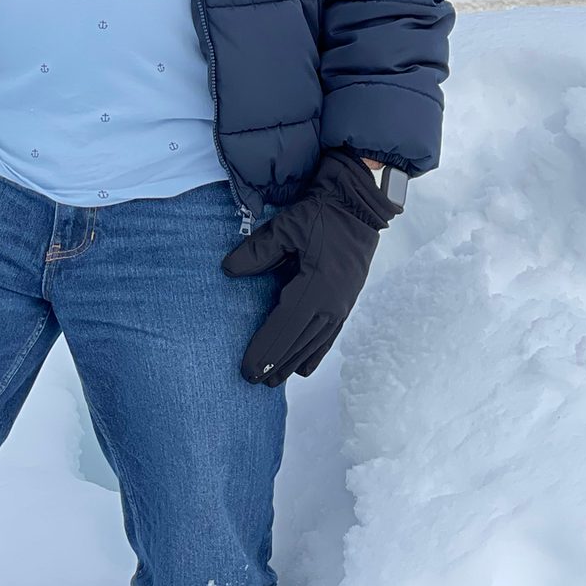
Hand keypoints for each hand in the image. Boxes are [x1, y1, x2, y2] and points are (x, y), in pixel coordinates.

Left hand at [220, 149, 397, 384]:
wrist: (357, 203)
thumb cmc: (321, 212)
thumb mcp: (286, 226)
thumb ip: (258, 250)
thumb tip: (228, 270)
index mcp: (318, 286)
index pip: (285, 326)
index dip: (265, 349)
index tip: (247, 370)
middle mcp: (332, 303)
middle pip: (299, 342)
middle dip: (276, 363)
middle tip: (252, 381)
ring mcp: (342, 305)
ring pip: (314, 343)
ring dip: (293, 361)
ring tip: (273, 380)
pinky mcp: (346, 301)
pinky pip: (329, 335)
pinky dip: (315, 352)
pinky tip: (305, 366)